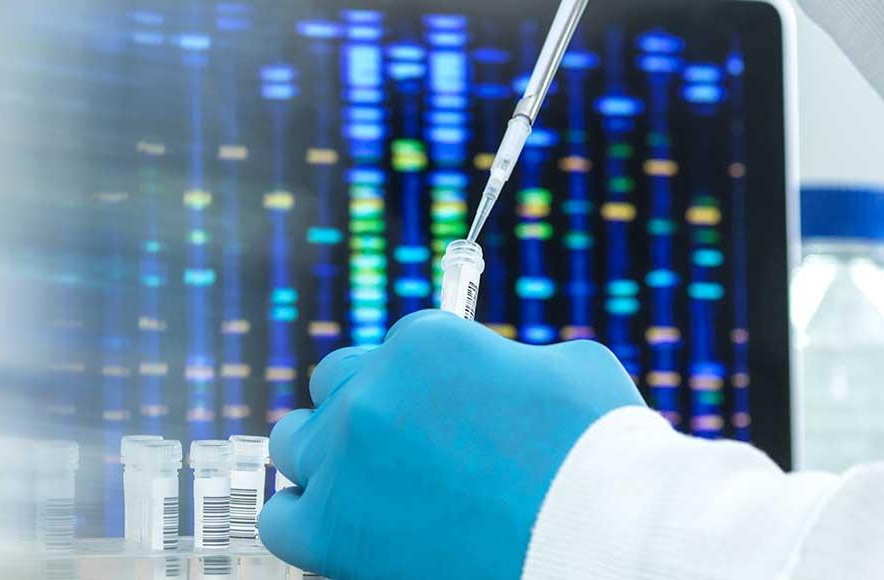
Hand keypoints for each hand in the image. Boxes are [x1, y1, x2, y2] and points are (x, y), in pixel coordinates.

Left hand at [259, 310, 644, 579]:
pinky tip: (348, 529)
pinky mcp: (333, 531)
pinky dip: (309, 521)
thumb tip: (496, 375)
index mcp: (426, 341)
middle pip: (334, 385)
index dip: (422, 383)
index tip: (441, 412)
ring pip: (293, 443)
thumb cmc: (600, 457)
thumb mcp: (569, 370)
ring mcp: (345, 461)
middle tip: (406, 447)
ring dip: (327, 458)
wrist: (596, 543)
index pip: (396, 349)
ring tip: (370, 488)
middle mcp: (372, 391)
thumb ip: (510, 361)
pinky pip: (282, 519)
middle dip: (366, 409)